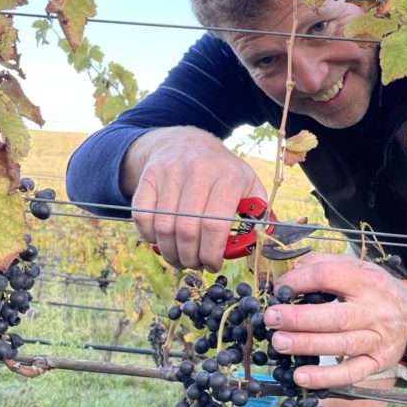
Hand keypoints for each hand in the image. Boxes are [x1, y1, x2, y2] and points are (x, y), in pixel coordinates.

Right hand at [128, 128, 267, 269]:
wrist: (187, 142)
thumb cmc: (222, 171)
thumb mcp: (248, 183)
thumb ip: (258, 211)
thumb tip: (262, 238)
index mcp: (228, 176)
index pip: (214, 225)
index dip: (211, 253)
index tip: (212, 265)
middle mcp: (198, 170)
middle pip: (187, 230)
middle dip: (190, 257)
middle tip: (194, 265)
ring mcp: (170, 172)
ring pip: (164, 227)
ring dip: (170, 252)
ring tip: (179, 259)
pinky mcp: (149, 176)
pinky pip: (143, 216)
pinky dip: (149, 236)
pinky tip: (162, 241)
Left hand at [262, 253, 406, 387]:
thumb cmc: (377, 290)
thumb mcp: (359, 268)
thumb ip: (326, 264)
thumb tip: (294, 271)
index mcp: (367, 281)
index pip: (329, 276)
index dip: (300, 281)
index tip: (280, 289)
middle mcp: (375, 310)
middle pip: (335, 316)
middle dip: (299, 318)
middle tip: (271, 318)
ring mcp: (377, 339)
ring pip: (341, 344)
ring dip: (307, 345)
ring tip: (278, 343)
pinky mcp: (377, 362)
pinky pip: (351, 373)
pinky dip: (325, 378)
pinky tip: (300, 376)